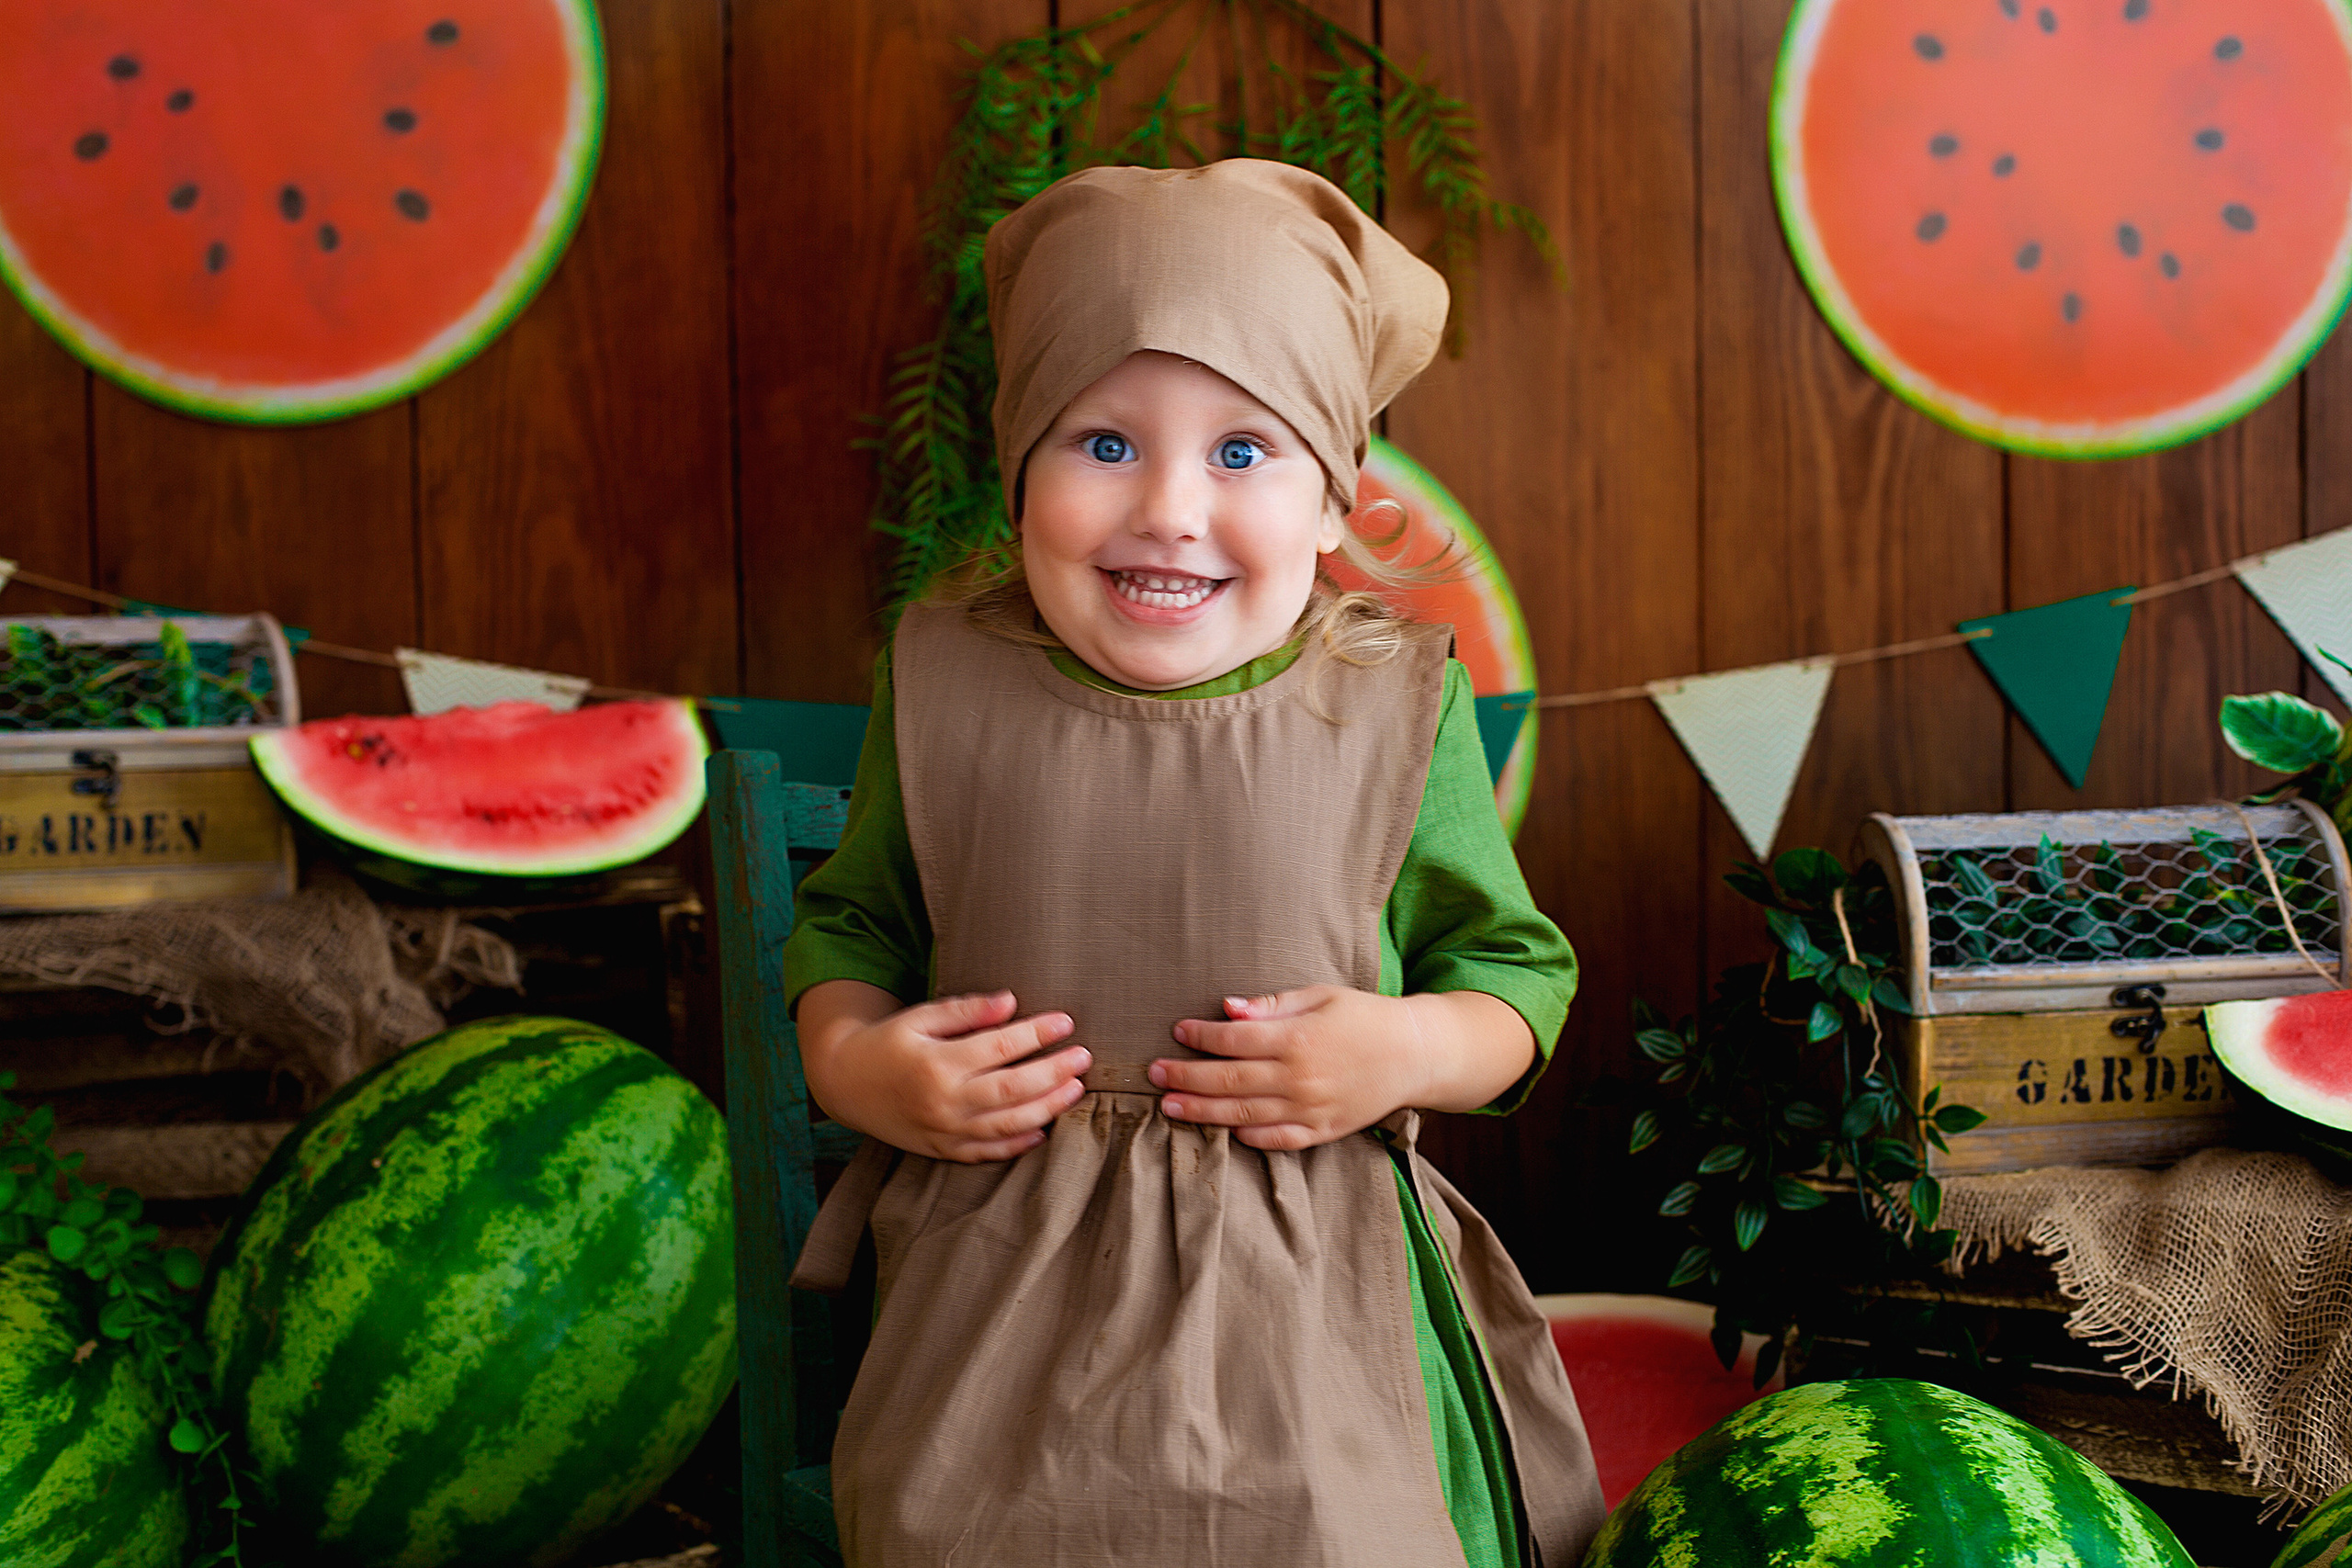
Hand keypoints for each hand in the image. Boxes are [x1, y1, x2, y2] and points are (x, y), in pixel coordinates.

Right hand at [798, 982, 1088, 1162]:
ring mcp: (943, 1131)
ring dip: (1047, 1108)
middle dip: (1054, 1073)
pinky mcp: (941, 1149)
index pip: (1001, 1047)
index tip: (1065, 1021)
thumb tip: (1011, 1002)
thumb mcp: (919, 1017)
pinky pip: (986, 1153)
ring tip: (1076, 1090)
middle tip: (1084, 1057)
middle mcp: (943, 1101)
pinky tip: (1042, 1130)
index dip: (1037, 1034)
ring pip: (1007, 1125)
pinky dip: (1017, 1145)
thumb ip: (965, 1010)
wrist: (844, 1083)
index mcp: (937, 1063)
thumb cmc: (887, 1042)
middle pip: (1013, 1089)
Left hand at [1154, 987, 1537, 1150]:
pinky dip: (1247, 1137)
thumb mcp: (1320, 995)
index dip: (1200, 1036)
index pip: (1233, 1039)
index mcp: (1297, 1038)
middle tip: (1153, 1075)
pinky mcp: (1323, 1131)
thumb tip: (1227, 1008)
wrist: (1414, 1054)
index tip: (1176, 1031)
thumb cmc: (1363, 1016)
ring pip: (1243, 1115)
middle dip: (1186, 1078)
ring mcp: (1310, 1109)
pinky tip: (1223, 1129)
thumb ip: (1272, 1004)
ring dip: (1202, 1112)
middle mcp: (1299, 1077)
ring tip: (1169, 1107)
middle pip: (1228, 1082)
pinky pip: (1276, 1140)